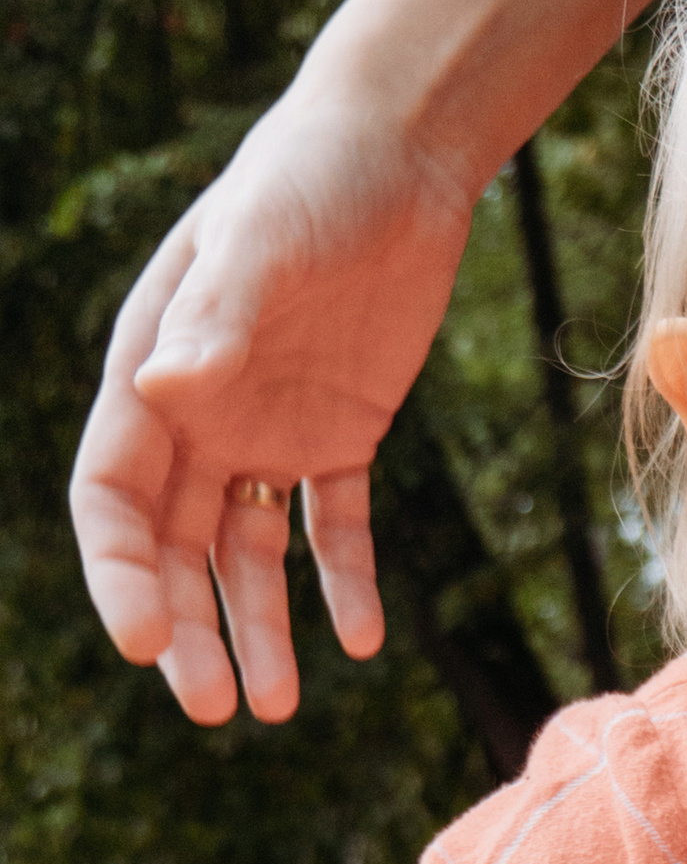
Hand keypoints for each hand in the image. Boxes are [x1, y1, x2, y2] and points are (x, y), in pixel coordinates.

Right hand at [69, 80, 481, 725]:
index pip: (113, 497)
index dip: (120, 574)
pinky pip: (336, 527)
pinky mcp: (341, 434)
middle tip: (214, 707)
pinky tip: (362, 642)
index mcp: (152, 375)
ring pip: (247, 553)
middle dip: (187, 627)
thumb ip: (217, 318)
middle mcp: (198, 415)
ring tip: (277, 707)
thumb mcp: (261, 245)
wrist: (396, 156)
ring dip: (257, 629)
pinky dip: (346, 584)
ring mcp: (266, 430)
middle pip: (173, 547)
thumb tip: (166, 390)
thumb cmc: (308, 182)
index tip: (147, 643)